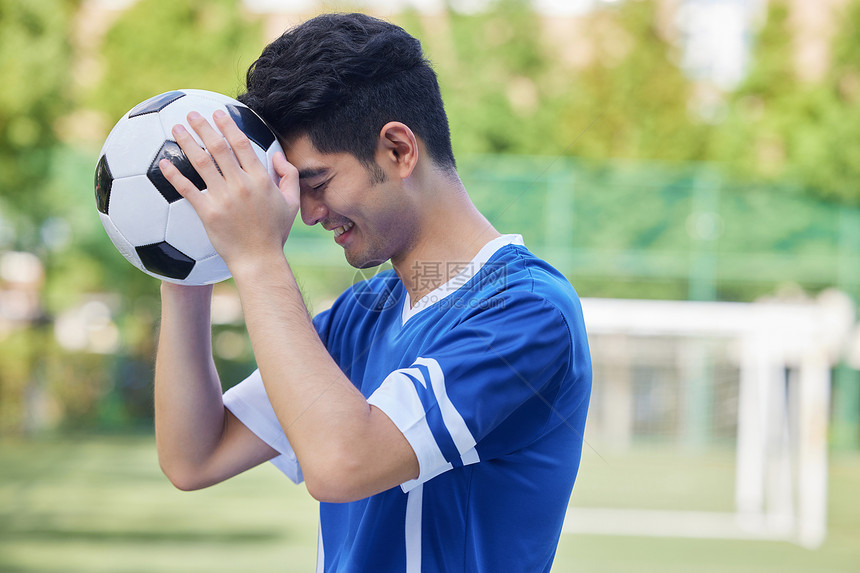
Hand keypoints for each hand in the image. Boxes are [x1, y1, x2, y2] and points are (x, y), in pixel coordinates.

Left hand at [158, 110, 298, 273]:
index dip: (228, 126)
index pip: (241, 145)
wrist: (259, 260)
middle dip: (203, 127)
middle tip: (191, 114)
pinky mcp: (208, 213)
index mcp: (261, 180)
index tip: (218, 114)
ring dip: (187, 142)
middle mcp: (241, 185)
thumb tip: (277, 156)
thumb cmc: (275, 233)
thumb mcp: (291, 203)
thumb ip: (289, 176)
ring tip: (176, 129)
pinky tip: (163, 163)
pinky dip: (174, 175)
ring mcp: (224, 198)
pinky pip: (188, 190)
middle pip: (218, 148)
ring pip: (201, 163)